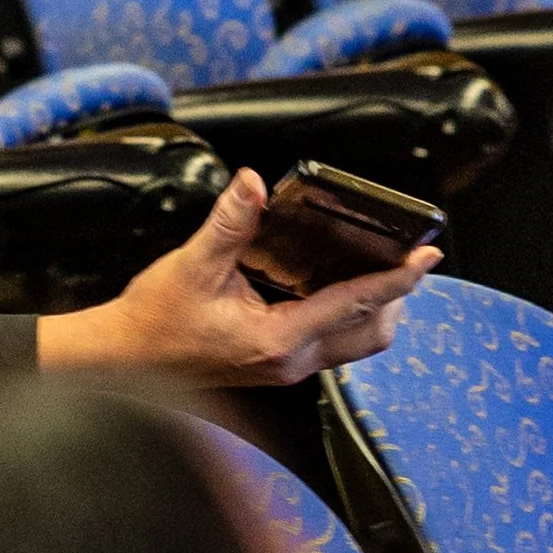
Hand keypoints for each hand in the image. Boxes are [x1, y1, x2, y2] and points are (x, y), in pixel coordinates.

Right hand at [34, 168, 439, 387]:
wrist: (125, 362)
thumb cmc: (154, 321)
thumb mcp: (192, 266)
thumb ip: (230, 224)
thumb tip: (256, 186)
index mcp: (277, 339)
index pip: (356, 304)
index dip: (397, 279)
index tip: (426, 256)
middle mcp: (291, 361)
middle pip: (372, 334)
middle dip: (397, 297)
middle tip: (408, 257)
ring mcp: (286, 367)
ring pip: (357, 344)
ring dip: (377, 309)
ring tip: (382, 269)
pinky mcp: (277, 363)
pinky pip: (333, 343)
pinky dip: (349, 314)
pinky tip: (336, 284)